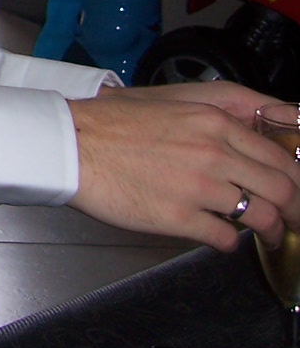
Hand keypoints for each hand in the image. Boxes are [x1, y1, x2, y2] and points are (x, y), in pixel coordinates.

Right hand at [67, 82, 299, 251]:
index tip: (293, 191)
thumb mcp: (168, 105)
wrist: (70, 144)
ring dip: (270, 231)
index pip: (280, 157)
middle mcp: (214, 152)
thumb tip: (240, 146)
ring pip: (263, 217)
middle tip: (291, 219)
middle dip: (294, 210)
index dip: (295, 180)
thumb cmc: (108, 124)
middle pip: (284, 189)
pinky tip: (221, 237)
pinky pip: (226, 238)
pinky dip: (230, 242)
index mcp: (213, 121)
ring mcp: (199, 186)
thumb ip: (210, 124)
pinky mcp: (180, 217)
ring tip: (266, 235)